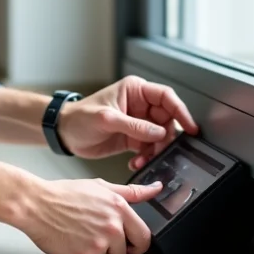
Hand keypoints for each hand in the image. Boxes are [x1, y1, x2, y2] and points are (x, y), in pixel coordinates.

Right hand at [16, 178, 164, 253]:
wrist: (36, 204)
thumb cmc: (64, 194)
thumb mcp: (100, 186)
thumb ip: (131, 191)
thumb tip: (155, 189)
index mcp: (119, 208)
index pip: (144, 235)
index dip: (138, 242)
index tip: (131, 243)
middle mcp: (112, 226)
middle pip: (127, 251)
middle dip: (117, 248)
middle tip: (99, 237)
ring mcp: (99, 243)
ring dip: (98, 251)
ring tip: (81, 233)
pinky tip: (73, 240)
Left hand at [57, 75, 199, 169]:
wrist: (64, 133)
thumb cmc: (79, 117)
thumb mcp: (107, 119)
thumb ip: (135, 126)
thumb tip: (160, 132)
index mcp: (135, 91)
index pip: (166, 97)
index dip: (181, 111)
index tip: (190, 127)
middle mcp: (139, 105)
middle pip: (167, 120)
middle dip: (166, 137)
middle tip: (160, 150)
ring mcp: (137, 122)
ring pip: (160, 137)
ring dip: (155, 151)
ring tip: (143, 159)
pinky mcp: (133, 138)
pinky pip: (150, 148)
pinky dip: (147, 157)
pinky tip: (136, 162)